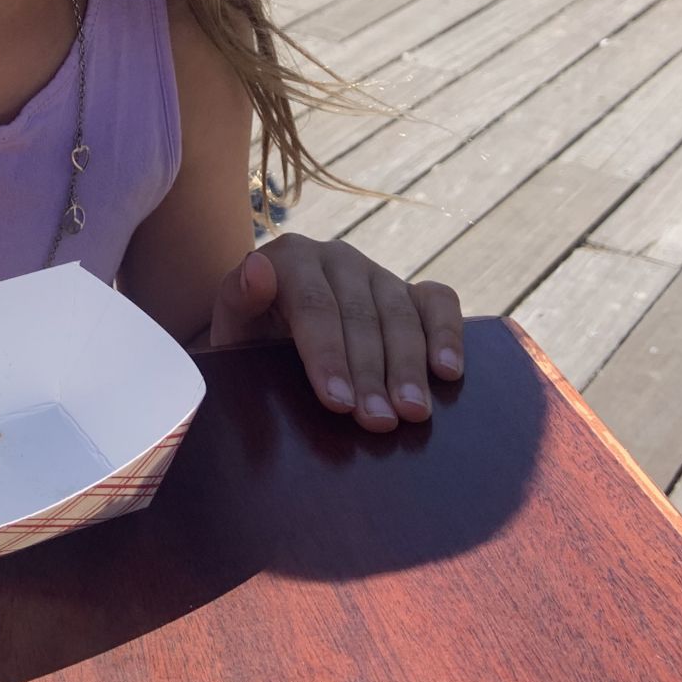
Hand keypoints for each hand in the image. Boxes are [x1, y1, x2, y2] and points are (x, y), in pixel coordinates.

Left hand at [209, 234, 463, 432]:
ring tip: (413, 412)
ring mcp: (377, 274)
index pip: (313, 306)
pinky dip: (449, 334)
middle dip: (370, 372)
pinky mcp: (411, 292)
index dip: (327, 354)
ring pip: (401, 313)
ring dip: (409, 366)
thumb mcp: (231, 326)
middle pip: (361, 315)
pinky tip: (449, 372)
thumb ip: (237, 301)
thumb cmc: (247, 339)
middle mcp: (337, 259)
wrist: (266, 339)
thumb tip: (256, 270)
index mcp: (290, 258)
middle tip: (377, 422)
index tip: (336, 402)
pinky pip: (439, 303)